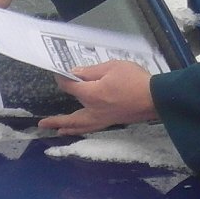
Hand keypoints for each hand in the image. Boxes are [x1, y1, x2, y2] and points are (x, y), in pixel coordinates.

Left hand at [39, 61, 158, 134]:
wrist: (156, 98)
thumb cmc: (135, 80)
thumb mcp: (112, 67)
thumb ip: (92, 71)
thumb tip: (75, 73)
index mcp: (92, 95)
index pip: (70, 87)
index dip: (63, 79)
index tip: (59, 74)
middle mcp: (94, 110)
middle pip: (71, 117)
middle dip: (56, 120)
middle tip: (42, 124)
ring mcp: (104, 119)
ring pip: (82, 126)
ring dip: (68, 128)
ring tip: (57, 131)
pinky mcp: (113, 121)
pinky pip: (92, 127)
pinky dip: (82, 128)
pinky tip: (81, 128)